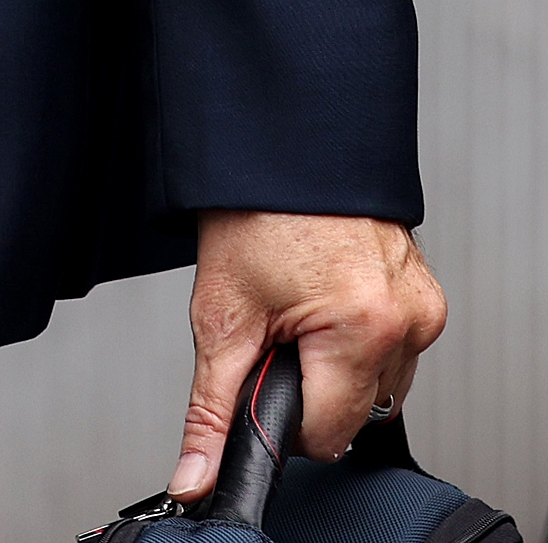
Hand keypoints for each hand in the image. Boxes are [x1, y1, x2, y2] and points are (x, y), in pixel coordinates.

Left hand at [168, 212, 445, 497]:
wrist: (278, 144)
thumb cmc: (251, 213)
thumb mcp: (221, 317)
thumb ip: (211, 411)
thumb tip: (196, 477)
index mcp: (363, 328)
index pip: (329, 435)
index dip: (285, 413)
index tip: (264, 369)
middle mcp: (406, 318)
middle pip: (357, 413)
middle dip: (312, 385)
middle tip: (279, 326)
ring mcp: (422, 303)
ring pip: (379, 386)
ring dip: (340, 365)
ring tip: (302, 306)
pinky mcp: (426, 291)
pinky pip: (396, 349)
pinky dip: (361, 339)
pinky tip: (328, 297)